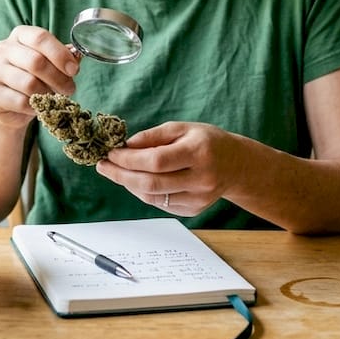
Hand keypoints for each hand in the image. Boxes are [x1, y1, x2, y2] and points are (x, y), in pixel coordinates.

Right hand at [0, 25, 80, 126]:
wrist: (9, 103)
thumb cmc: (33, 77)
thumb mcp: (50, 63)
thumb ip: (63, 57)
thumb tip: (76, 57)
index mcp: (19, 35)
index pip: (40, 37)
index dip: (60, 54)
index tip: (74, 70)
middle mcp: (3, 49)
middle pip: (36, 61)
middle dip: (58, 78)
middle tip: (70, 89)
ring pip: (29, 83)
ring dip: (47, 94)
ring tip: (54, 98)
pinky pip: (21, 102)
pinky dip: (35, 107)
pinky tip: (38, 106)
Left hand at [95, 122, 243, 216]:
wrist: (236, 165)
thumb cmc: (207, 142)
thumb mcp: (182, 128)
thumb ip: (153, 136)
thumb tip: (125, 146)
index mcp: (198, 152)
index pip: (155, 161)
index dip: (128, 160)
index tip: (110, 154)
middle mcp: (201, 178)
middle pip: (151, 183)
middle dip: (120, 175)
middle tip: (103, 166)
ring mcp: (198, 198)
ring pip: (152, 197)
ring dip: (129, 184)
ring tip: (117, 172)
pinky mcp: (194, 210)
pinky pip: (160, 204)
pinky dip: (143, 192)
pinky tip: (137, 181)